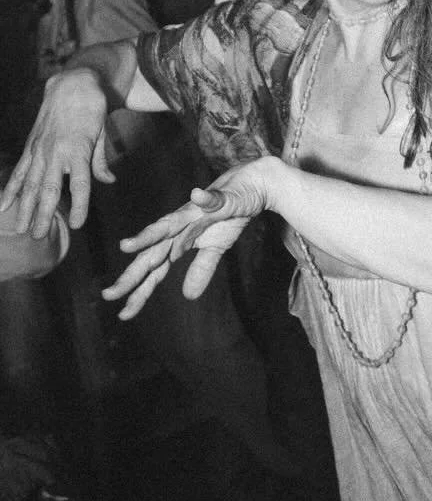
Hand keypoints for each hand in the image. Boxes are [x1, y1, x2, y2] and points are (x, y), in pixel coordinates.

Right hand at [1, 69, 113, 236]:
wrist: (72, 83)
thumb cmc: (92, 108)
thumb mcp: (102, 133)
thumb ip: (99, 160)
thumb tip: (108, 181)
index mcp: (79, 149)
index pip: (80, 184)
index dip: (79, 205)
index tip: (77, 224)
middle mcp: (57, 152)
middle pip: (49, 189)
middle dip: (44, 214)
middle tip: (39, 236)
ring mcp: (40, 150)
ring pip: (31, 184)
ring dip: (25, 208)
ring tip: (21, 230)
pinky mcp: (31, 146)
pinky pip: (19, 171)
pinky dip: (11, 189)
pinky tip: (3, 207)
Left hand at [102, 161, 273, 320]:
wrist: (253, 184)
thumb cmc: (231, 213)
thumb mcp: (217, 248)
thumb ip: (201, 269)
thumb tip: (187, 296)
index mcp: (179, 240)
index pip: (154, 270)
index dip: (139, 292)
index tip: (123, 315)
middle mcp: (180, 226)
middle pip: (152, 253)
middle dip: (131, 274)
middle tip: (109, 294)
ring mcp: (196, 211)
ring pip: (168, 224)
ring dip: (148, 235)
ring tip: (127, 245)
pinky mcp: (219, 197)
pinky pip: (211, 199)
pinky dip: (203, 198)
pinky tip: (197, 195)